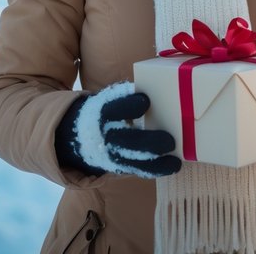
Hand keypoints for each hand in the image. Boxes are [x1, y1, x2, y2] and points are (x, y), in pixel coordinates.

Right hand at [55, 81, 181, 177]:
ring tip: (175, 163)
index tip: (145, 101)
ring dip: (154, 164)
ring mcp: (110, 153)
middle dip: (148, 143)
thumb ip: (131, 96)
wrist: (80, 132)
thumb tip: (164, 85)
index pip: (113, 109)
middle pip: (125, 141)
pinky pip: (136, 170)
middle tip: (170, 141)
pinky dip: (154, 169)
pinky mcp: (118, 165)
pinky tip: (172, 166)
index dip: (128, 106)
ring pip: (131, 161)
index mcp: (103, 113)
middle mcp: (105, 135)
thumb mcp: (113, 99)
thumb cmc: (109, 109)